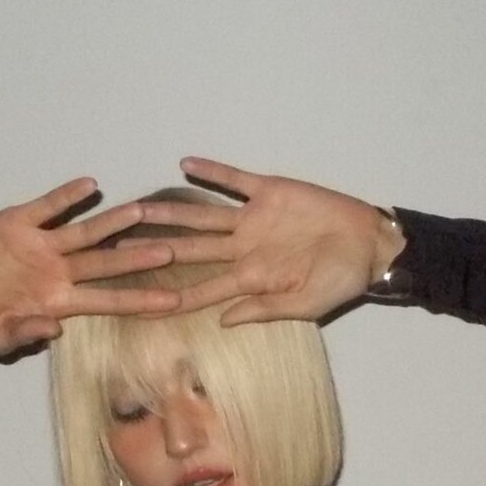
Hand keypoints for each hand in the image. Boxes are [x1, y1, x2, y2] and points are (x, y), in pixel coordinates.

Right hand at [0, 177, 180, 355]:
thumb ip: (24, 334)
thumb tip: (54, 330)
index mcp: (59, 302)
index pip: (109, 301)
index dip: (141, 301)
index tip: (174, 301)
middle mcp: (59, 271)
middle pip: (106, 263)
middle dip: (138, 257)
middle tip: (173, 250)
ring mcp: (42, 246)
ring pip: (85, 231)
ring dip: (112, 222)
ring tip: (140, 209)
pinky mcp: (20, 223)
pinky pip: (48, 207)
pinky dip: (66, 196)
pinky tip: (89, 185)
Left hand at [127, 157, 403, 324]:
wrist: (369, 245)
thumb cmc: (341, 281)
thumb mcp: (305, 305)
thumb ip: (264, 310)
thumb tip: (223, 321)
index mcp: (249, 279)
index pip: (201, 292)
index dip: (168, 299)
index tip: (136, 305)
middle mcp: (243, 249)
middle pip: (189, 251)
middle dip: (154, 252)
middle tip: (115, 253)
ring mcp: (253, 219)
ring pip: (201, 215)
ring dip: (170, 212)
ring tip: (137, 208)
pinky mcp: (269, 192)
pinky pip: (234, 181)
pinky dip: (212, 172)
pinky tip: (184, 163)